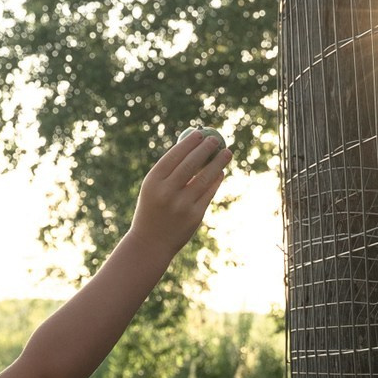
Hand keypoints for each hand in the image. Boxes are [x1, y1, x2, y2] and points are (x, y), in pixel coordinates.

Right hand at [127, 128, 231, 259]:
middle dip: (206, 149)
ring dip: (218, 163)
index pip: (174, 156)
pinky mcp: (195, 216)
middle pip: (191, 164)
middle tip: (215, 140)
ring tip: (227, 152)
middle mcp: (167, 192)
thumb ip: (170, 171)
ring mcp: (182, 205)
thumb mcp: (153, 189)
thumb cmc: (152, 210)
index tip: (199, 134)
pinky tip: (220, 173)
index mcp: (153, 182)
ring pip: (205, 178)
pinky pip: (209, 193)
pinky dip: (216, 181)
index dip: (189, 143)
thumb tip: (194, 148)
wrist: (150, 243)